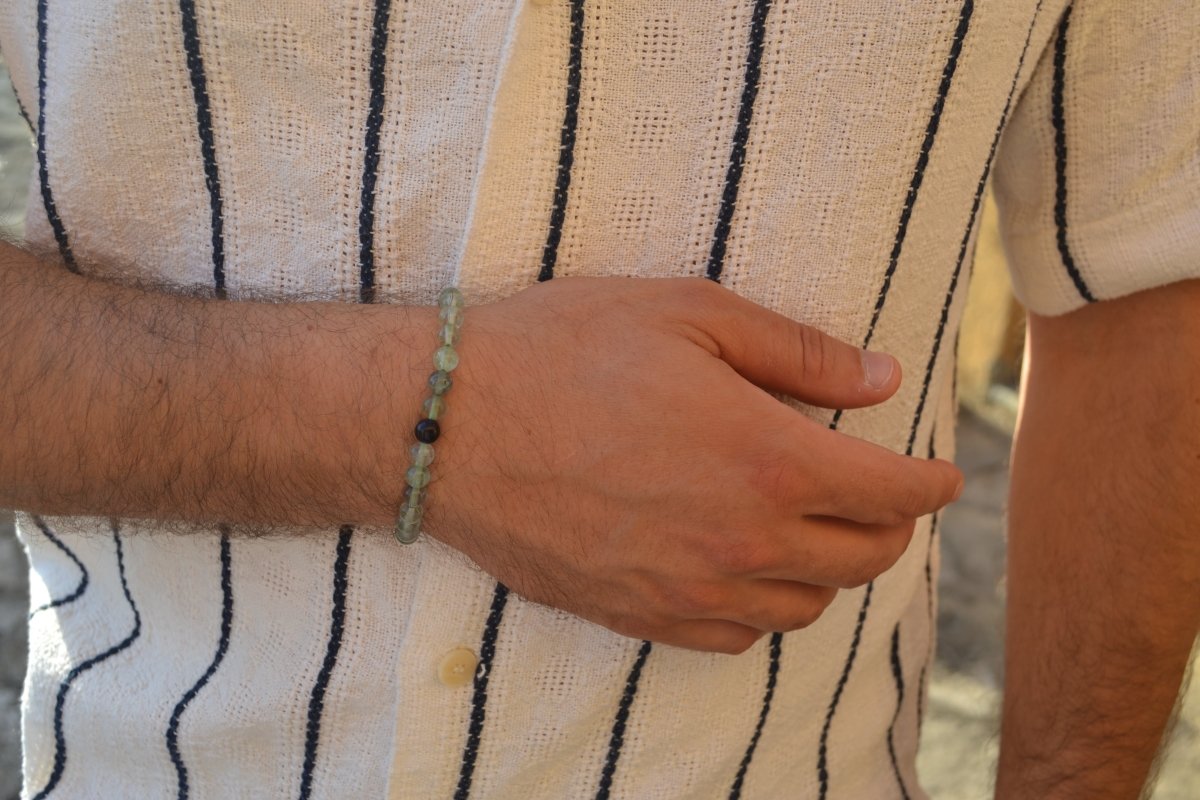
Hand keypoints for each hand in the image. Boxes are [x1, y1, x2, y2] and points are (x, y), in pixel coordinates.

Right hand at [430, 277, 961, 653]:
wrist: (449, 424)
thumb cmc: (565, 351)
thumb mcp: (690, 314)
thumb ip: (799, 352)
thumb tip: (883, 380)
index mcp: (768, 460)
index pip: (893, 493)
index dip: (932, 482)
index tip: (942, 473)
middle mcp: (742, 542)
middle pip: (863, 560)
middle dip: (891, 526)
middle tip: (881, 494)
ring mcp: (689, 590)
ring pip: (805, 608)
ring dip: (828, 569)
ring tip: (812, 528)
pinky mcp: (639, 616)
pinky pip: (735, 638)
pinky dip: (763, 609)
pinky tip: (745, 569)